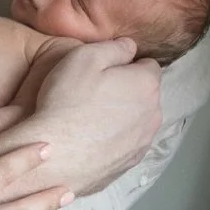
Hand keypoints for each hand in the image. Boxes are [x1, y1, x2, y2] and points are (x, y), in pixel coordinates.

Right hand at [32, 37, 161, 194]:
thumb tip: (129, 46)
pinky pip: (127, 142)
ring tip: (90, 117)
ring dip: (122, 115)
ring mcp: (143, 141)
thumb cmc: (67, 102)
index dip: (125, 64)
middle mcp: (153, 113)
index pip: (148, 65)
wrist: (56, 155)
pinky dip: (114, 138)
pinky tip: (91, 137)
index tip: (103, 71)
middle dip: (126, 89)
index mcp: (146, 84)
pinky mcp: (131, 162)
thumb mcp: (84, 58)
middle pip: (145, 93)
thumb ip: (113, 47)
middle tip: (92, 92)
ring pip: (138, 119)